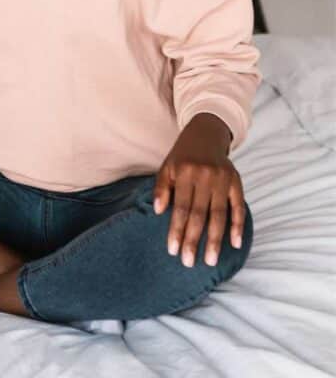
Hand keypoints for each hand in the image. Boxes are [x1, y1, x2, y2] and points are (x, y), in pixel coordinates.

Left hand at [152, 114, 244, 267]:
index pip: (180, 207)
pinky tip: (235, 243)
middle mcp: (204, 176)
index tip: (173, 250)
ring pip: (219, 214)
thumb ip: (161, 188)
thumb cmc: (182, 156)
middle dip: (194, 240)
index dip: (176, 230)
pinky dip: (238, 225)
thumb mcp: (167, 167)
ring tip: (211, 260)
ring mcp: (222, 179)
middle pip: (199, 214)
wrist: (206, 134)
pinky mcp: (236, 181)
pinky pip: (238, 206)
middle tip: (189, 262)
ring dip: (216, 239)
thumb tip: (158, 212)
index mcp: (184, 173)